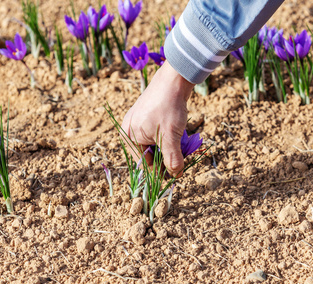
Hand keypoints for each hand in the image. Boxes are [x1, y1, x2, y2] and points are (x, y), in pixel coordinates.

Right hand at [121, 61, 194, 176]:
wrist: (174, 78)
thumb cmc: (168, 106)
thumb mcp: (170, 136)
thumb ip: (172, 158)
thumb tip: (176, 175)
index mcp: (129, 137)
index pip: (144, 163)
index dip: (160, 171)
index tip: (176, 174)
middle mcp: (130, 131)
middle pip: (149, 154)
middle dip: (166, 158)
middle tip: (182, 159)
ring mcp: (139, 123)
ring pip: (155, 145)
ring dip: (169, 148)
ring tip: (183, 146)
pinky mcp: (148, 117)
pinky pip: (157, 135)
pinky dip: (169, 138)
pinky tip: (179, 135)